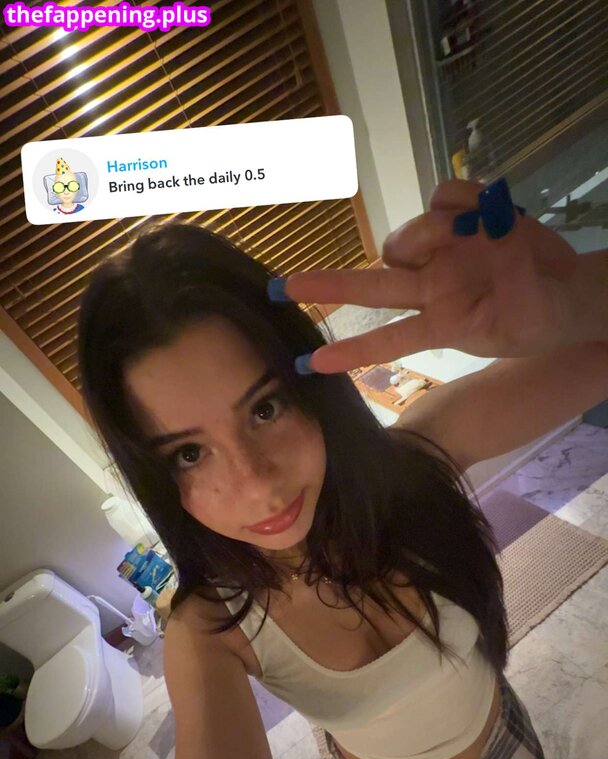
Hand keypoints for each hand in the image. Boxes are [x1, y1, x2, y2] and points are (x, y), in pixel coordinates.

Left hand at [273, 179, 585, 373]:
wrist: (564, 292)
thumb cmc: (537, 318)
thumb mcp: (523, 323)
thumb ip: (511, 293)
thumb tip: (496, 246)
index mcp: (439, 323)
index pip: (389, 338)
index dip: (353, 350)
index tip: (311, 362)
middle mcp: (431, 285)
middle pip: (373, 287)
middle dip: (330, 284)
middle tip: (287, 285)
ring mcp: (444, 250)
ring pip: (408, 236)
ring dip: (428, 232)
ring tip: (475, 233)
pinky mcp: (465, 216)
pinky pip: (445, 195)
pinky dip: (462, 198)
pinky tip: (486, 210)